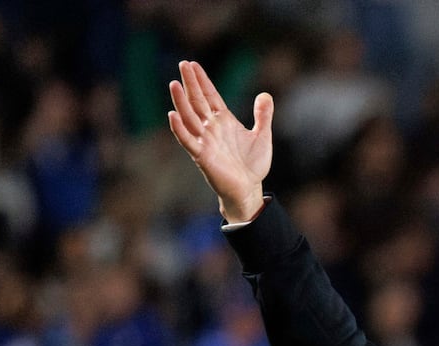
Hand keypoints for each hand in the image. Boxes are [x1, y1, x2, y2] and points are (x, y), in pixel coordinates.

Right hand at [168, 59, 273, 223]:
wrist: (249, 189)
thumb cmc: (253, 165)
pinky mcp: (202, 156)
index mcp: (223, 120)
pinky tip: (172, 116)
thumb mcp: (262, 136)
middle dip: (191, 83)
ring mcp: (205, 141)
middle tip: (183, 64)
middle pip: (198, 101)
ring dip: (181, 102)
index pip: (210, 96)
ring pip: (189, 117)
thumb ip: (263, 116)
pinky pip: (188, 141)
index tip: (193, 64)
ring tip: (174, 84)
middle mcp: (211, 128)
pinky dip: (180, 129)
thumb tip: (265, 95)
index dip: (202, 81)